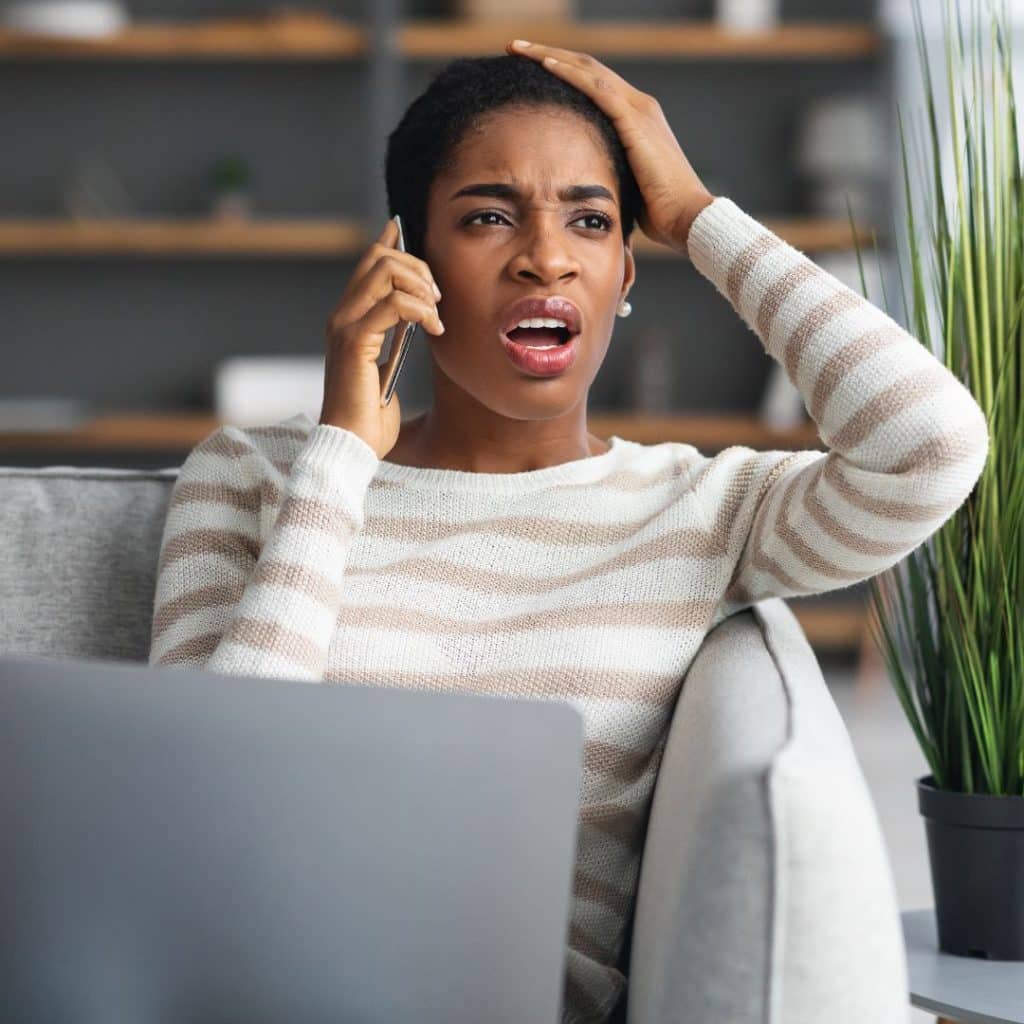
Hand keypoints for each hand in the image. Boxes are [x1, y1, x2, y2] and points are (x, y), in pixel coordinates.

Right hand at [319, 216, 444, 459]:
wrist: (352, 446)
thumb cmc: (370, 417)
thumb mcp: (385, 368)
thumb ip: (391, 339)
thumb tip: (414, 317)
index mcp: (347, 320)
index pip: (365, 265)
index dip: (388, 243)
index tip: (402, 228)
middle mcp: (341, 316)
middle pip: (379, 260)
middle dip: (418, 269)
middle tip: (438, 300)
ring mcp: (344, 326)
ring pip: (386, 273)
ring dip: (422, 287)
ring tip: (436, 316)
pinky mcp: (355, 341)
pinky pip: (394, 304)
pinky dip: (421, 310)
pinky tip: (434, 328)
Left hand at [505, 39, 714, 258]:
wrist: (688, 219)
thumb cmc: (658, 214)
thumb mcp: (624, 186)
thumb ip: (606, 174)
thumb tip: (581, 188)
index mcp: (636, 120)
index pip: (593, 85)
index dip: (562, 73)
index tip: (529, 69)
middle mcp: (639, 106)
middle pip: (588, 68)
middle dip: (549, 54)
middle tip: (516, 48)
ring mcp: (639, 110)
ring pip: (588, 70)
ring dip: (550, 55)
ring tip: (519, 48)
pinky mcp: (636, 121)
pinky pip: (597, 89)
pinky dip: (570, 74)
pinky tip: (545, 65)